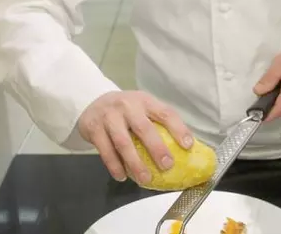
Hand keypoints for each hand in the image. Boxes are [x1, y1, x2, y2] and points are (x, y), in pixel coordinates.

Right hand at [77, 90, 192, 184]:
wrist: (92, 103)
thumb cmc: (125, 111)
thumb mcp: (141, 108)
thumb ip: (157, 122)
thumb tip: (182, 149)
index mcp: (144, 100)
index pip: (165, 113)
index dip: (178, 128)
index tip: (188, 145)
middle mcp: (127, 106)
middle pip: (144, 128)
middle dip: (156, 148)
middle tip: (167, 166)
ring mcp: (109, 116)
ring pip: (123, 142)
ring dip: (135, 163)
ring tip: (146, 179)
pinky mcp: (94, 128)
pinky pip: (105, 151)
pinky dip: (115, 166)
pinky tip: (122, 176)